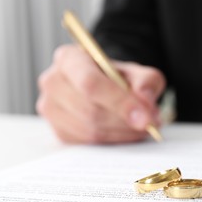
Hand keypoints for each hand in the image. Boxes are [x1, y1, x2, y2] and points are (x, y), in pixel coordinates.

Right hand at [36, 44, 165, 143]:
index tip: (146, 118)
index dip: (119, 102)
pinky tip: (124, 132)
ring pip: (89, 130)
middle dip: (125, 121)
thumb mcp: (137, 72)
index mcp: (68, 58)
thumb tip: (145, 100)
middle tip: (151, 123)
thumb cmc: (116, 78)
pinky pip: (86, 143)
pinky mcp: (57, 130)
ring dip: (121, 133)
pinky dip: (111, 141)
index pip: (90, 83)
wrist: (104, 88)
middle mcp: (52, 82)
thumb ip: (146, 82)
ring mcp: (50, 108)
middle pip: (90, 110)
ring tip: (141, 127)